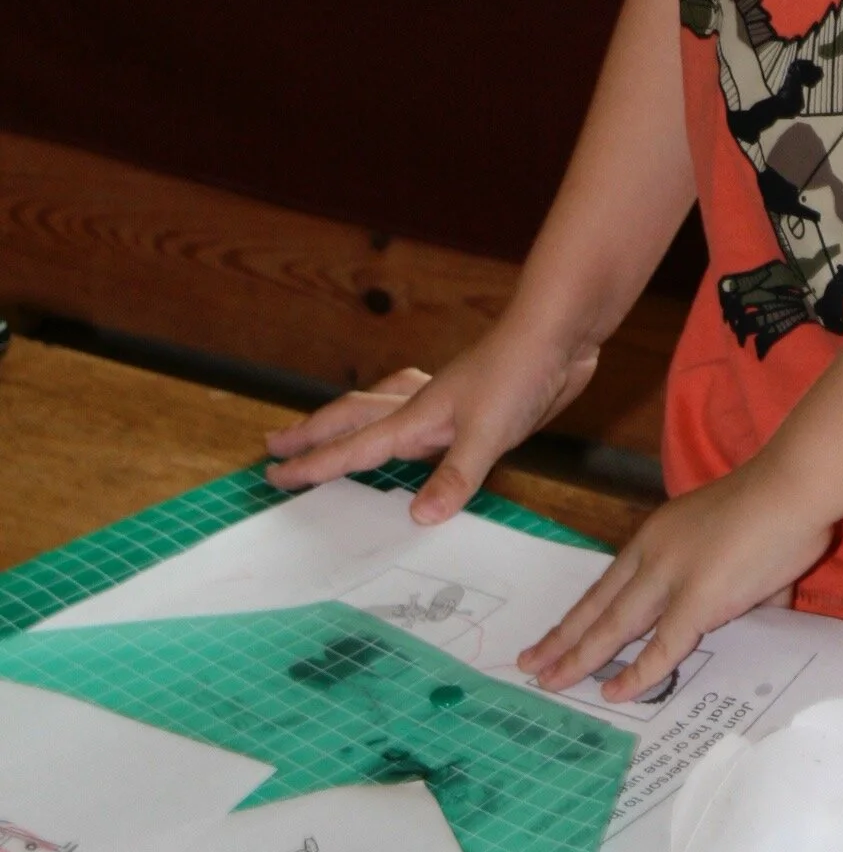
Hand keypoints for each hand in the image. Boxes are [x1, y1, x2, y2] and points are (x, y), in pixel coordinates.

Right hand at [262, 322, 598, 523]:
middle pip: (355, 418)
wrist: (559, 333)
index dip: (314, 463)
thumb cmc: (520, 371)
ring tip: (327, 429)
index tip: (273, 473)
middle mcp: (424, 408)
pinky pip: (419, 417)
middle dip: (314, 433)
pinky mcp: (471, 406)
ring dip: (349, 420)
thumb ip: (456, 476)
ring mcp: (447, 403)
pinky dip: (399, 422)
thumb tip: (417, 518)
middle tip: (274, 444)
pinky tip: (414, 434)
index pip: (354, 447)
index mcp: (417, 416)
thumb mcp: (489, 431)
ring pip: (382, 409)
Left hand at [519, 457, 832, 702]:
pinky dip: (636, 673)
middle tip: (528, 664)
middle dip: (561, 639)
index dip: (580, 613)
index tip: (554, 635)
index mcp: (657, 534)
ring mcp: (671, 577)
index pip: (607, 583)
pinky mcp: (697, 600)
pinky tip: (614, 692)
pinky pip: (661, 648)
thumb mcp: (725, 537)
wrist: (792, 485)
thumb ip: (722, 576)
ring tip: (549, 682)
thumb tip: (746, 605)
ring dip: (578, 657)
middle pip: (597, 605)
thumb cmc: (772, 505)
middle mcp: (653, 554)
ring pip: (613, 626)